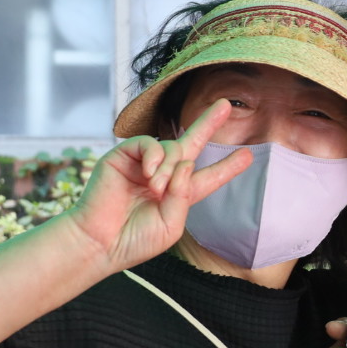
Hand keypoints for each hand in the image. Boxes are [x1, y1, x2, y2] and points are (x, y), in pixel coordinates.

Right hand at [62, 100, 249, 271]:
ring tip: (157, 188)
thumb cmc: (134, 240)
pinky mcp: (123, 156)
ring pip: (173, 149)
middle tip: (226, 105)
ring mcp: (143, 164)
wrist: (98, 242)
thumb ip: (185, 195)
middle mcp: (162, 176)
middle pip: (191, 144)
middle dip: (208, 124)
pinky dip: (155, 156)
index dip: (227, 167)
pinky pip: (150, 144)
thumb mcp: (172, 224)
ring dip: (170, 168)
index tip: (247, 156)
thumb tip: (187, 163)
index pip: (207, 177)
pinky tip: (149, 175)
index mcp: (177, 195)